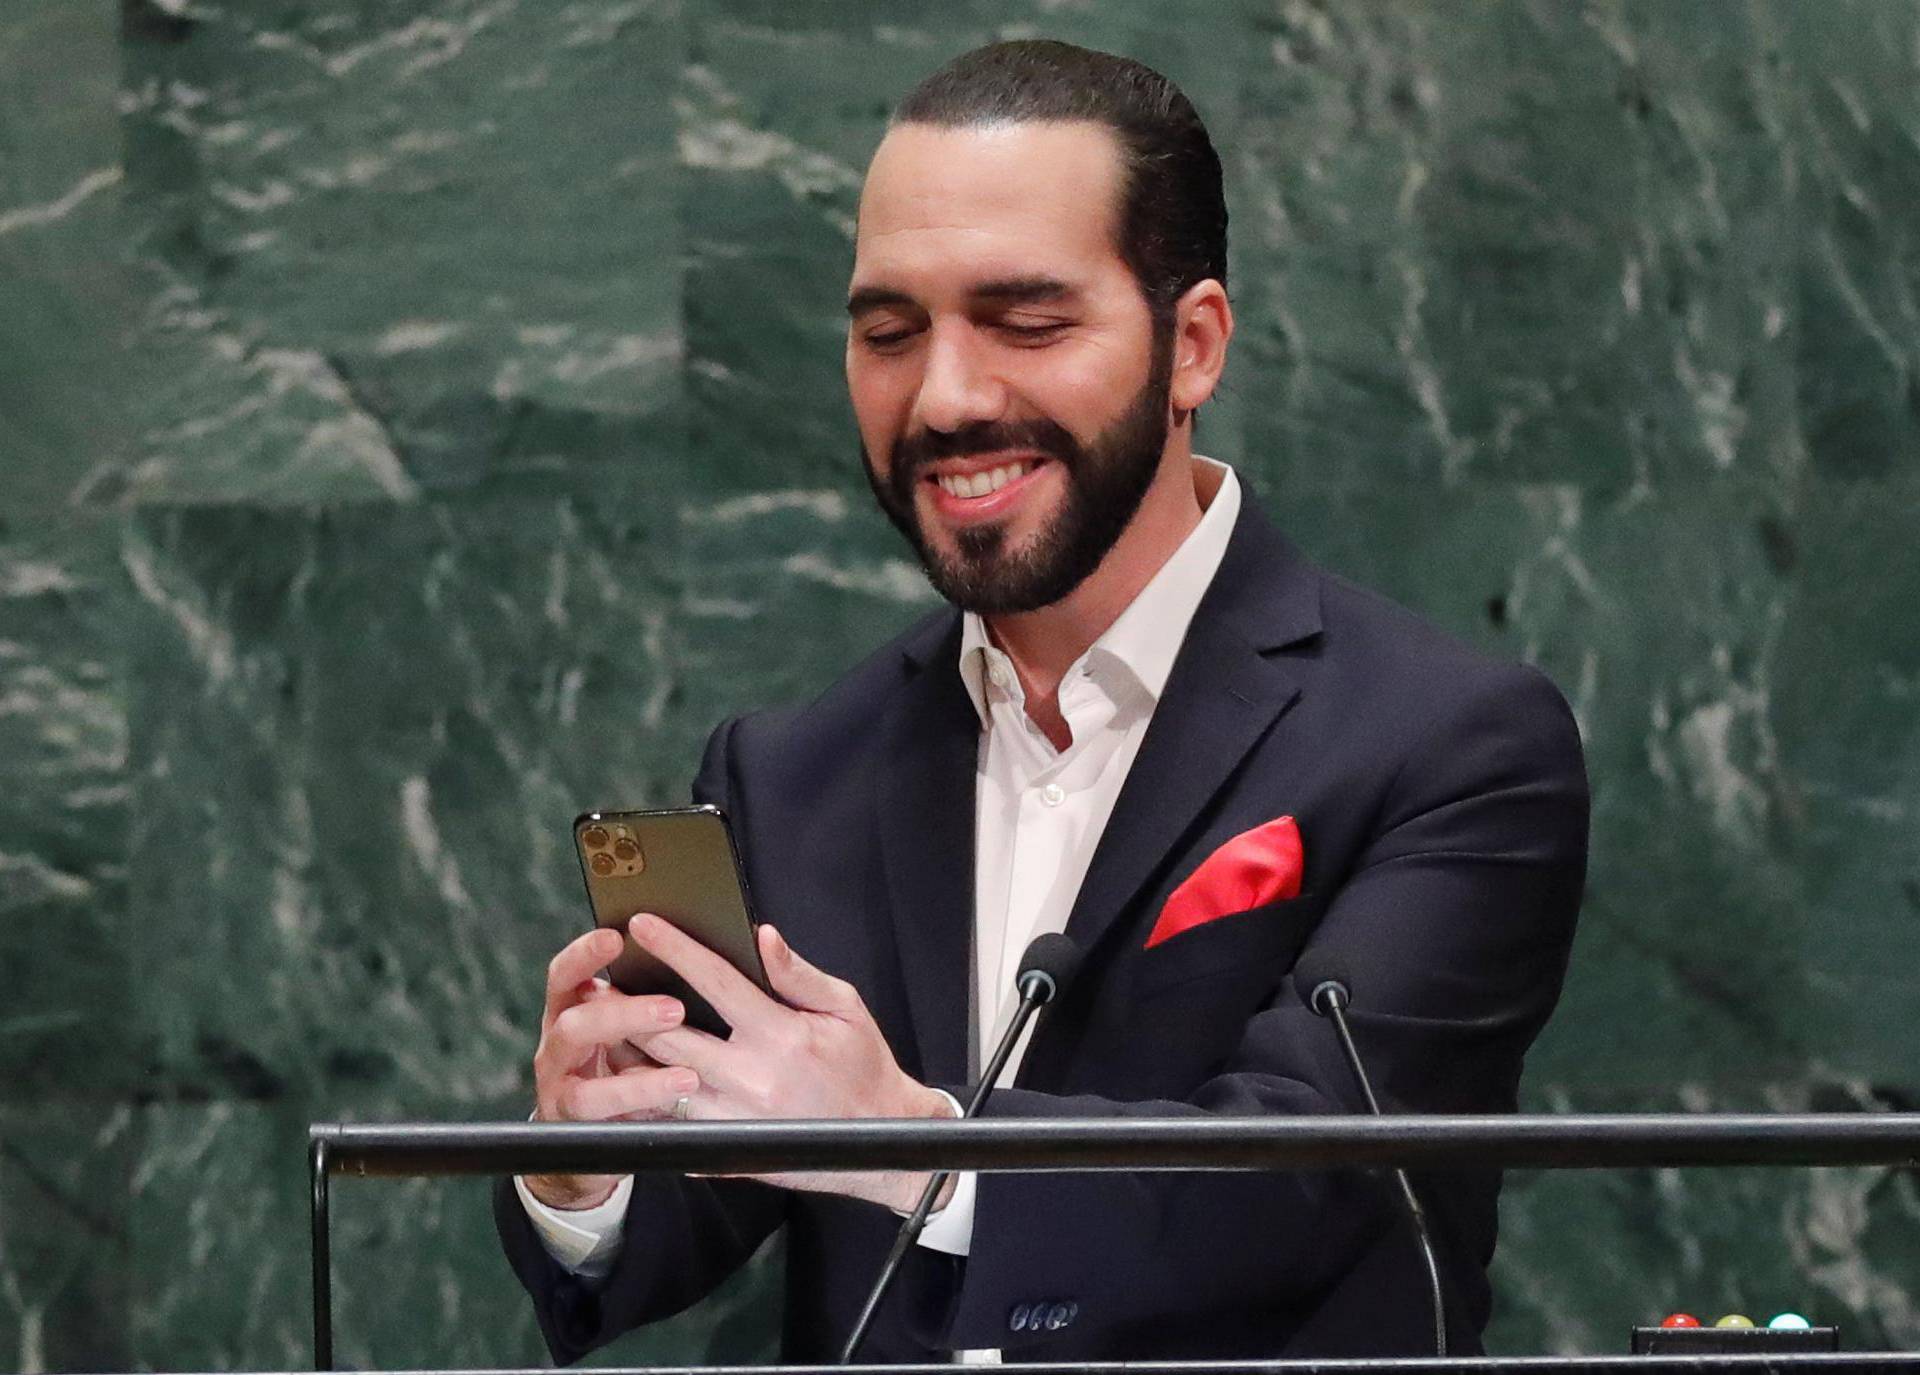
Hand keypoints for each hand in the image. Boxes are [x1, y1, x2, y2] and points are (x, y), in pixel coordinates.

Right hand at [522, 926, 698, 1210]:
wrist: (585, 1141)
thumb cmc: (621, 1062)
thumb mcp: (627, 1028)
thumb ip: (645, 997)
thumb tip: (699, 960)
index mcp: (569, 1011)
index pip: (566, 975)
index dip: (585, 954)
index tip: (616, 936)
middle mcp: (558, 1046)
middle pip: (575, 1024)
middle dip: (623, 1014)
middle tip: (674, 1009)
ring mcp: (560, 1089)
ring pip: (587, 1087)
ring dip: (638, 1080)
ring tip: (687, 1076)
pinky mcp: (576, 1128)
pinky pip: (603, 1118)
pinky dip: (639, 1107)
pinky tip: (673, 1100)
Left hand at [631, 913, 956, 1210]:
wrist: (880, 1142)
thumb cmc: (863, 1066)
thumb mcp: (846, 1009)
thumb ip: (798, 974)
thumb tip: (762, 937)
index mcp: (782, 1036)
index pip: (716, 981)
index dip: (676, 949)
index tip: (643, 924)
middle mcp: (752, 1079)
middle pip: (670, 1036)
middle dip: (628, 1003)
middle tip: (600, 978)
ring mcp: (735, 1119)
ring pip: (659, 1081)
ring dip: (626, 1051)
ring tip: (603, 1022)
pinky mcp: (726, 1147)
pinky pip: (670, 1121)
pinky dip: (643, 1096)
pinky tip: (625, 1074)